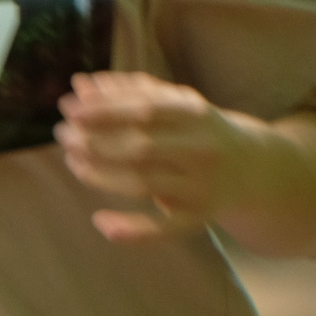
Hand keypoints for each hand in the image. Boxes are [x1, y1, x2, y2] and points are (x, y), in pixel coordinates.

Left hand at [55, 71, 242, 244]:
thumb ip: (130, 91)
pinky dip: (132, 229)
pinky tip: (100, 221)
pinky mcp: (198, 218)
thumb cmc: (200, 128)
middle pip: (141, 147)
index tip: (69, 107)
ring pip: (144, 184)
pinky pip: (163, 229)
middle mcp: (201, 150)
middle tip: (62, 134)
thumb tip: (81, 85)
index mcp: (196, 114)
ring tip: (72, 161)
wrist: (253, 168)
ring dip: (101, 175)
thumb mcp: (175, 103)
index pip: (144, 109)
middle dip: (95, 141)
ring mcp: (200, 187)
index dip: (104, 109)